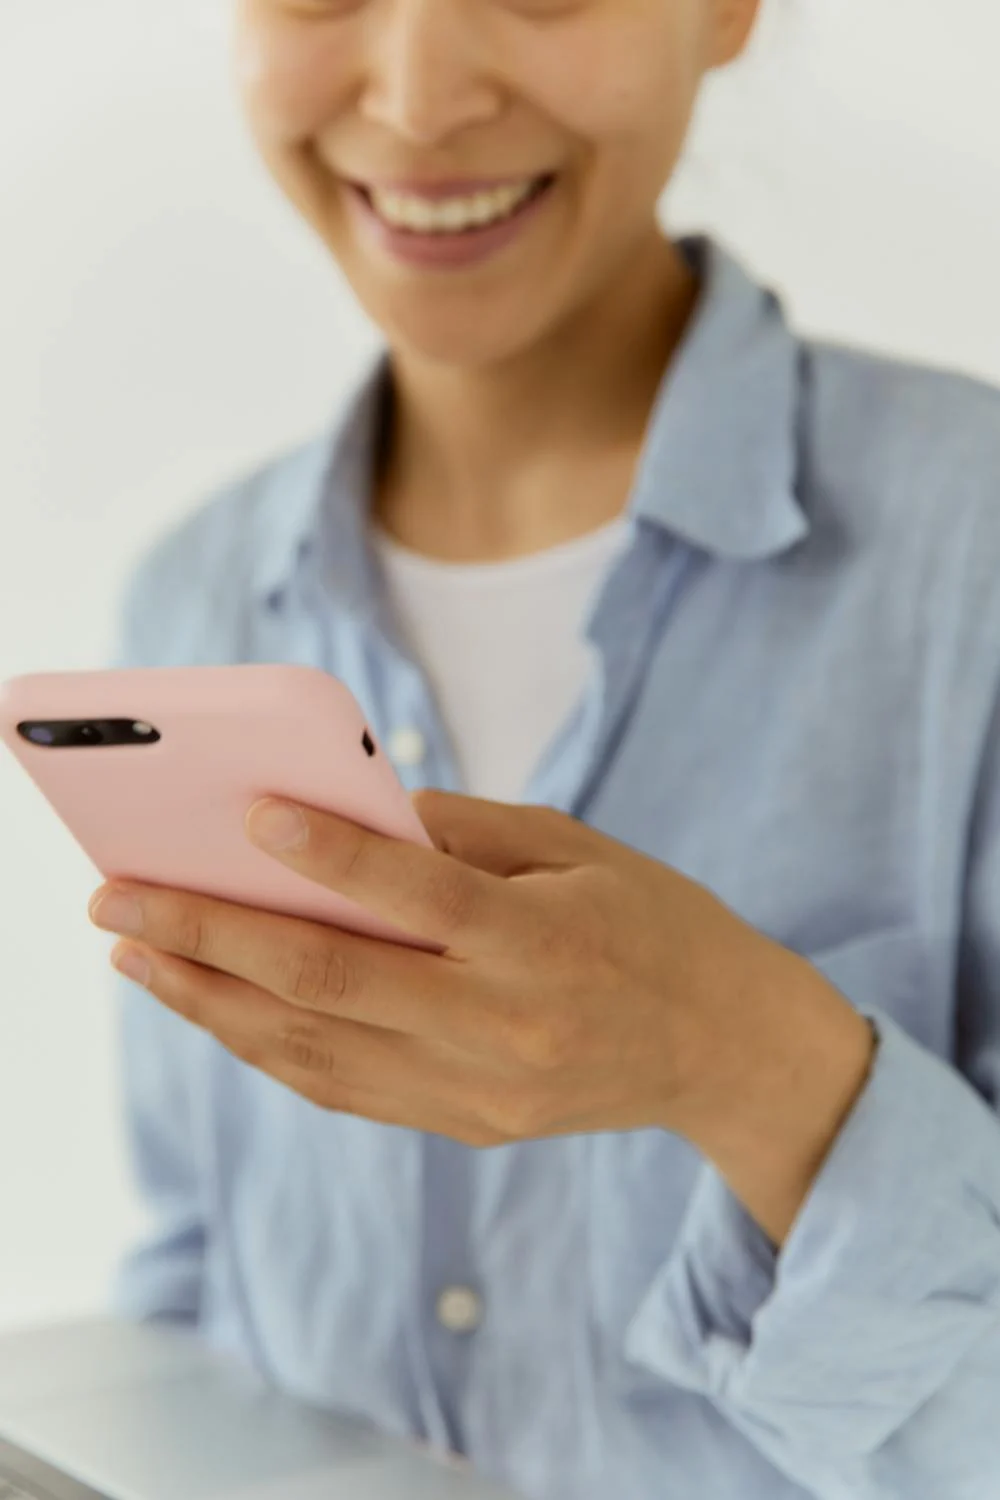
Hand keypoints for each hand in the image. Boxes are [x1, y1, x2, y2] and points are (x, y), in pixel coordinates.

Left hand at [89, 791, 874, 1243]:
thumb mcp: (580, 849)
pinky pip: (345, 1088)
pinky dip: (268, 1047)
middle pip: (335, 982)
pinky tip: (214, 1006)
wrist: (724, 1048)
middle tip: (121, 901)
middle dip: (213, 937)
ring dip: (214, 1002)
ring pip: (318, 1050)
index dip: (329, 856)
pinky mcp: (468, 1125)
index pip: (419, 896)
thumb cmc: (654, 923)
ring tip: (138, 958)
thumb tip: (345, 811)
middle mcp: (507, 1025)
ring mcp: (482, 1090)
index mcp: (547, 940)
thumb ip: (464, 833)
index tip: (246, 813)